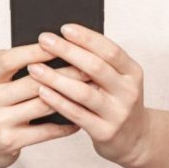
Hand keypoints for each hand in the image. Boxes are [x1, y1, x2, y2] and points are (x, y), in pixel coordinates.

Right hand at [0, 45, 80, 167]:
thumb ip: (13, 68)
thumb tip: (53, 49)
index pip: (9, 60)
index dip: (34, 51)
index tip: (60, 43)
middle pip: (32, 82)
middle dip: (64, 73)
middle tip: (89, 67)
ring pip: (43, 105)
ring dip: (70, 97)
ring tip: (90, 89)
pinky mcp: (9, 142)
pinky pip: (45, 131)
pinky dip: (65, 124)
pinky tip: (79, 118)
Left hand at [29, 24, 149, 167]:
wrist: (134, 140)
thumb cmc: (116, 102)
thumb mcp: (118, 80)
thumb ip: (99, 63)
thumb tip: (64, 41)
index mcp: (132, 72)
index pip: (110, 50)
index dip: (87, 38)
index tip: (64, 28)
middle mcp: (128, 91)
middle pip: (96, 67)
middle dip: (67, 51)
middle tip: (44, 40)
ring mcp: (118, 113)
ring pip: (84, 92)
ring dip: (56, 78)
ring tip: (35, 68)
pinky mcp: (105, 132)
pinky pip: (77, 114)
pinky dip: (57, 101)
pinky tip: (42, 91)